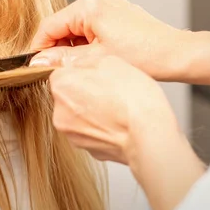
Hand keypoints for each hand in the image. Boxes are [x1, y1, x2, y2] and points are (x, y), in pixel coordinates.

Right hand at [31, 0, 187, 80]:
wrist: (177, 55)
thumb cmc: (146, 56)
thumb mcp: (96, 60)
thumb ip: (63, 59)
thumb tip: (39, 61)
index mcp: (89, 6)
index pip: (50, 25)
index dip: (39, 46)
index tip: (34, 63)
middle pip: (63, 24)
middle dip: (58, 47)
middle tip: (56, 69)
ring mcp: (108, 3)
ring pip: (76, 26)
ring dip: (74, 46)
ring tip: (81, 66)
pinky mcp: (116, 11)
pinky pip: (91, 25)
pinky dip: (87, 41)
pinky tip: (94, 58)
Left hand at [51, 55, 203, 209]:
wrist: (150, 135)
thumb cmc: (134, 98)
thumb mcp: (110, 61)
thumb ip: (85, 61)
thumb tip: (77, 64)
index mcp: (61, 85)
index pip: (62, 73)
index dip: (83, 72)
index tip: (98, 76)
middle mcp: (60, 111)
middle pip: (68, 95)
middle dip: (85, 92)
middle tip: (110, 91)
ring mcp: (71, 133)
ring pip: (78, 115)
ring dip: (92, 111)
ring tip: (116, 108)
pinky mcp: (86, 149)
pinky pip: (90, 132)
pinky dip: (100, 128)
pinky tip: (118, 123)